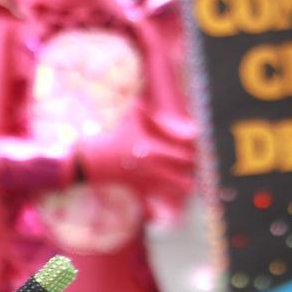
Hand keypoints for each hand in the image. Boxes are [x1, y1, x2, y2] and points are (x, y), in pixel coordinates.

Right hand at [78, 112, 193, 209]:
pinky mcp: (139, 191)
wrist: (92, 161)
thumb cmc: (113, 138)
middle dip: (195, 162)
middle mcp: (155, 164)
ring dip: (187, 183)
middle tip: (197, 160)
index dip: (197, 143)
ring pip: (181, 187)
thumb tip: (148, 84)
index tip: (199, 141)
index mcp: (154, 146)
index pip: (187, 145)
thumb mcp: (130, 118)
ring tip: (187, 179)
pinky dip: (162, 208)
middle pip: (189, 165)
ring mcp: (148, 179)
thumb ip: (144, 105)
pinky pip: (156, 205)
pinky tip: (166, 206)